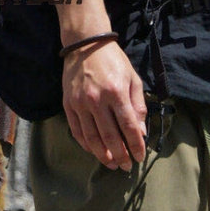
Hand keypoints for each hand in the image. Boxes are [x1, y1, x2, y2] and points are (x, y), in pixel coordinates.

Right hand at [62, 41, 146, 170]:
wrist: (85, 44)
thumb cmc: (113, 61)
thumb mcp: (132, 78)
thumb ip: (138, 105)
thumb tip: (141, 132)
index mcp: (116, 92)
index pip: (129, 126)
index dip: (136, 145)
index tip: (139, 157)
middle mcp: (97, 99)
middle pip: (111, 137)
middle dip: (121, 155)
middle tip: (126, 167)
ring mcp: (80, 103)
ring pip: (92, 138)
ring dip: (103, 155)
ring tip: (112, 164)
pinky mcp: (68, 104)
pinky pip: (77, 131)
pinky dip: (86, 145)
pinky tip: (95, 152)